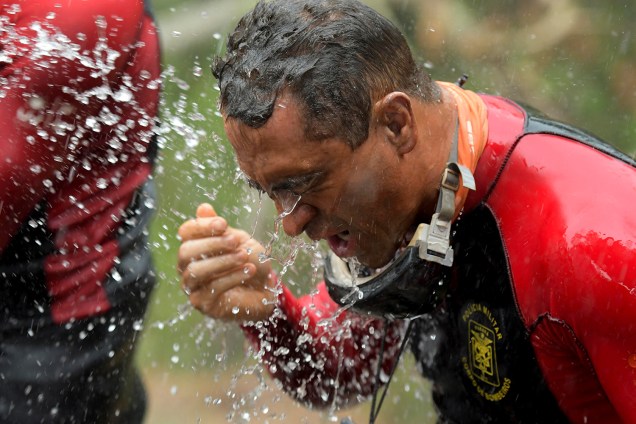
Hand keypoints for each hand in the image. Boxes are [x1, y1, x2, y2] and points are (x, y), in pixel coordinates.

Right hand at [178, 203, 276, 320]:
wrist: (265, 288)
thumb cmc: (248, 261)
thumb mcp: (238, 240)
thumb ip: (220, 228)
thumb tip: (203, 208)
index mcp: (193, 246)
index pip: (185, 232)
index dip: (202, 226)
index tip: (224, 224)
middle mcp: (186, 267)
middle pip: (186, 252)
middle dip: (212, 244)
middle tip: (236, 241)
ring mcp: (193, 287)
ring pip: (196, 271)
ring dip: (223, 261)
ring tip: (244, 256)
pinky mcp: (204, 304)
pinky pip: (212, 289)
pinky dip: (233, 277)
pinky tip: (249, 270)